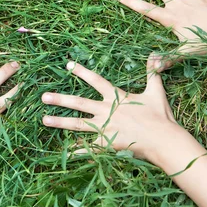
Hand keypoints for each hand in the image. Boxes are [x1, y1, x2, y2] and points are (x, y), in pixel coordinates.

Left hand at [41, 57, 180, 161]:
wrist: (163, 140)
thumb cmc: (160, 116)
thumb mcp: (156, 91)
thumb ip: (152, 72)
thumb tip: (155, 54)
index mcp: (116, 97)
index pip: (96, 81)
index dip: (82, 72)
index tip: (67, 65)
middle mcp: (106, 110)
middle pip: (79, 103)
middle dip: (60, 99)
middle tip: (43, 96)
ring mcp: (105, 128)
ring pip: (78, 124)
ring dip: (60, 122)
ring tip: (44, 120)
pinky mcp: (107, 144)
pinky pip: (89, 148)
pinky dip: (77, 151)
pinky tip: (65, 152)